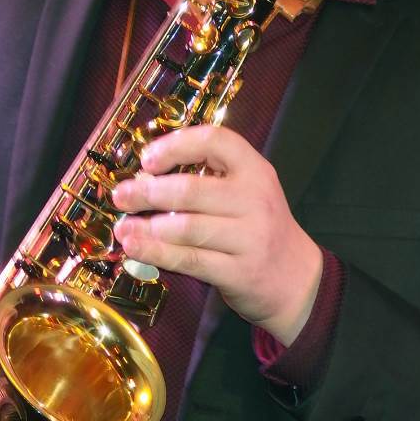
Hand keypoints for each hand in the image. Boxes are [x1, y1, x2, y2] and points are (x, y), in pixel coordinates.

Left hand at [112, 125, 322, 345]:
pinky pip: (189, 260)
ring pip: (186, 228)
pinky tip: (135, 247)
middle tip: (121, 195)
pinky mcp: (239, 272)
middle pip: (191, 190)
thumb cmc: (261, 229)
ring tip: (124, 226)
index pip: (215, 141)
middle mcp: (255, 199)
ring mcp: (249, 237)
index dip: (176, 145)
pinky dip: (156, 253)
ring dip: (146, 227)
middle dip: (148, 192)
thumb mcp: (250, 191)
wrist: (297, 279)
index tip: (148, 159)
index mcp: (256, 170)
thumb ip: (211, 177)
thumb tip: (147, 174)